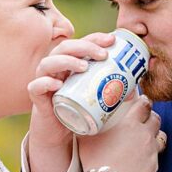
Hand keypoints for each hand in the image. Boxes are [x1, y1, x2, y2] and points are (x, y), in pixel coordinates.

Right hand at [27, 32, 115, 171]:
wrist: (58, 133)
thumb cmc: (76, 110)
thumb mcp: (95, 97)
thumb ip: (111, 90)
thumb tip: (135, 86)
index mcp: (69, 63)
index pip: (80, 43)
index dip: (95, 38)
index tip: (112, 40)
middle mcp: (55, 68)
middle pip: (65, 48)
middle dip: (84, 47)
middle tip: (103, 55)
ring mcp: (44, 81)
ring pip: (48, 63)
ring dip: (66, 61)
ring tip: (84, 67)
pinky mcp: (36, 98)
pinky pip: (36, 87)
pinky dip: (45, 83)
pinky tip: (57, 84)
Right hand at [77, 95, 163, 171]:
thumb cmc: (94, 160)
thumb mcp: (87, 137)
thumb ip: (90, 124)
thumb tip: (83, 117)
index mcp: (130, 123)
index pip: (144, 105)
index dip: (144, 101)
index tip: (142, 101)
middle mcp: (144, 135)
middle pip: (156, 118)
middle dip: (150, 116)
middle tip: (143, 119)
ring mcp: (151, 151)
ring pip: (161, 136)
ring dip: (155, 134)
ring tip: (147, 137)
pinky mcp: (154, 166)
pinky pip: (156, 155)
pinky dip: (150, 153)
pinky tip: (141, 157)